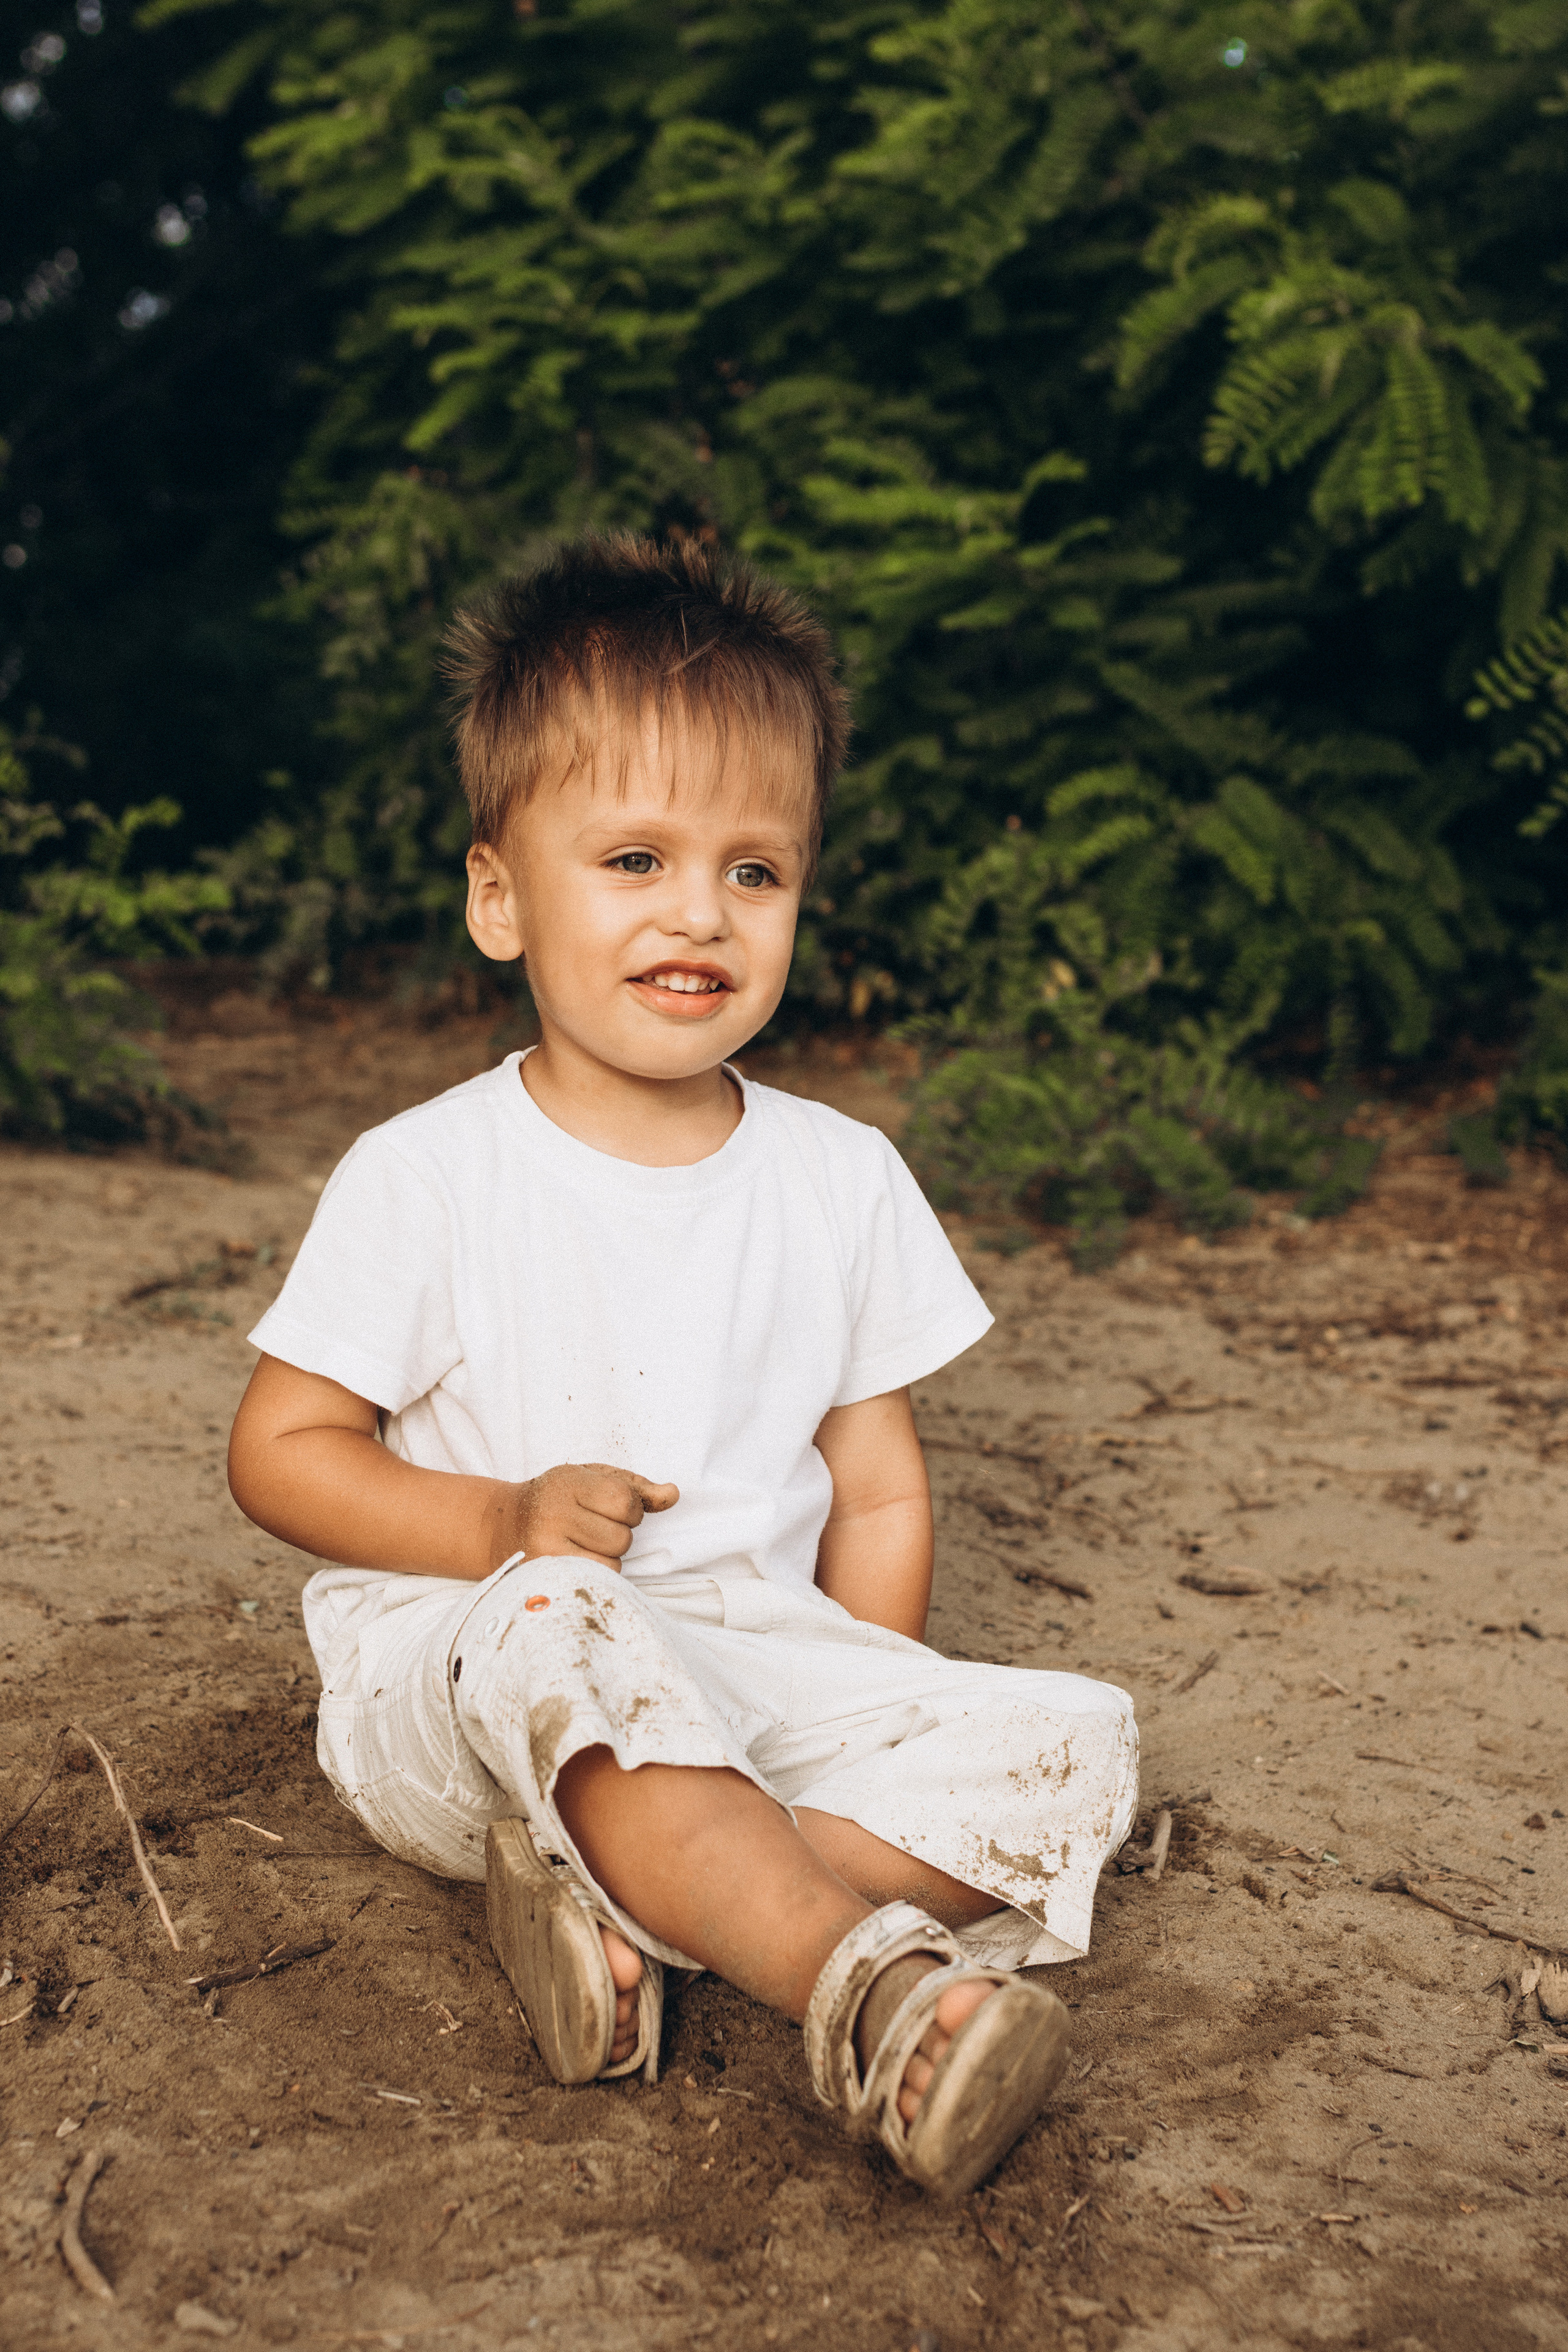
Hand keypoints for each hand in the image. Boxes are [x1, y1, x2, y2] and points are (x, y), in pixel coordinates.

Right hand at [492, 1462, 678, 1572]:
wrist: (502, 1526)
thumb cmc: (557, 1498)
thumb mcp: (592, 1479)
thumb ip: (636, 1487)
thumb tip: (673, 1495)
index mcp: (568, 1483)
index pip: (625, 1501)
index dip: (630, 1509)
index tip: (611, 1508)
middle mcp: (553, 1515)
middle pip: (622, 1538)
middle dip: (618, 1534)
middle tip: (594, 1527)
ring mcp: (546, 1549)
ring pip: (612, 1564)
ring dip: (608, 1557)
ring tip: (584, 1544)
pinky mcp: (544, 1577)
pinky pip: (596, 1582)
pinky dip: (597, 1574)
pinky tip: (578, 1559)